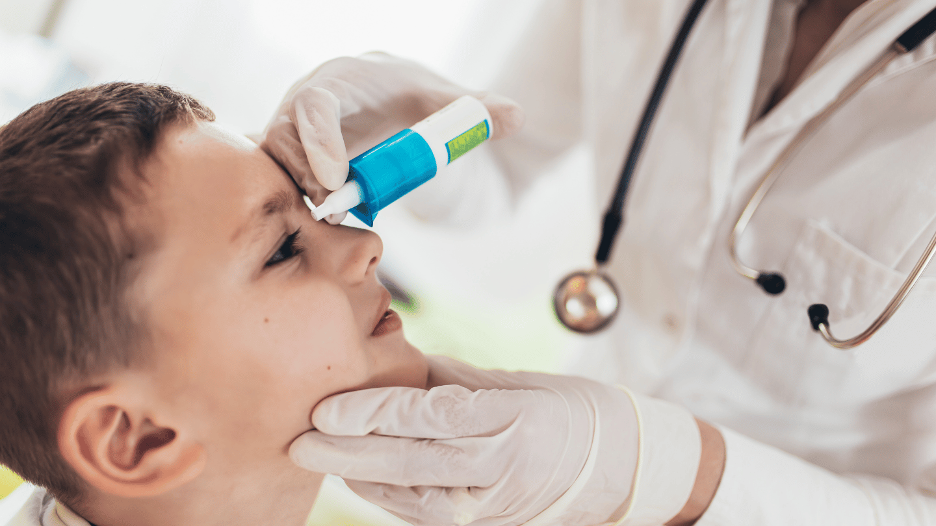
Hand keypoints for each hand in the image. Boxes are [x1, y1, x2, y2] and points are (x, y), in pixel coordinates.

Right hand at [260, 53, 524, 222]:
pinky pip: (279, 177)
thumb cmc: (414, 96)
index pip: (315, 103)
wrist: (390, 99)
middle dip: (308, 176)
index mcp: (343, 80)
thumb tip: (516, 115)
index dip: (320, 140)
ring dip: (303, 191)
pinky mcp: (292, 155)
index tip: (338, 178)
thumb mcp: (447, 101)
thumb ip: (478, 109)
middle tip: (341, 208)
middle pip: (283, 136)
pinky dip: (297, 197)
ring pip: (276, 161)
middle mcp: (307, 101)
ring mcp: (294, 130)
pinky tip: (326, 216)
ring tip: (339, 213)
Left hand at [290, 356, 639, 525]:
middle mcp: (496, 468)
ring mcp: (487, 504)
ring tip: (314, 455)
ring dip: (356, 475)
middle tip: (297, 441)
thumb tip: (387, 361)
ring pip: (405, 495)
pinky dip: (382, 494)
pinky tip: (355, 475)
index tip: (325, 408)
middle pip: (406, 462)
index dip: (371, 413)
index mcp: (508, 420)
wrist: (611, 467)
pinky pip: (419, 511)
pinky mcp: (479, 524)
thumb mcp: (509, 382)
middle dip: (345, 453)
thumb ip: (445, 378)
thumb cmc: (560, 410)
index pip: (426, 417)